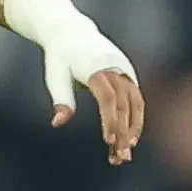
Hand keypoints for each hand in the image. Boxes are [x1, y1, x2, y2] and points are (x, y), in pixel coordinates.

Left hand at [2, 0, 142, 165]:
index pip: (109, 99)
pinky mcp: (128, 75)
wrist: (72, 32)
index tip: (108, 141)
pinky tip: (129, 138)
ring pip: (136, 105)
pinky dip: (135, 119)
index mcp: (97, 68)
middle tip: (119, 158)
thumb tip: (57, 123)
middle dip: (124, 133)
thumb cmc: (59, 57)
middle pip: (125, 106)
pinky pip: (136, 100)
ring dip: (133, 129)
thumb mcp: (55, 76)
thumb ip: (61, 99)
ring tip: (125, 153)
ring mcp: (125, 71)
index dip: (111, 120)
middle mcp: (116, 69)